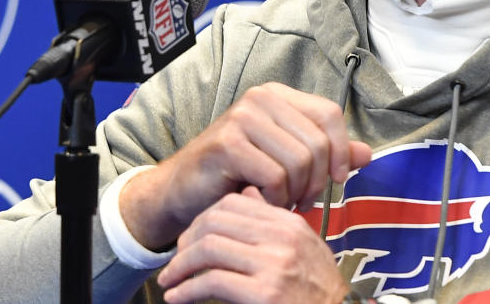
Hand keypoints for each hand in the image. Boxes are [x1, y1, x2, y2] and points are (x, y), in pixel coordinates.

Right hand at [121, 82, 372, 248]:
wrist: (182, 194)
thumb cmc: (237, 176)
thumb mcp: (286, 162)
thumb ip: (325, 154)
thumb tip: (366, 153)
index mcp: (279, 96)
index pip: (330, 113)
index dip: (341, 149)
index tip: (337, 179)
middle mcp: (261, 98)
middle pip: (317, 142)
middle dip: (317, 181)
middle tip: (302, 201)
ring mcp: (242, 118)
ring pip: (299, 161)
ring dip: (296, 193)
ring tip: (282, 203)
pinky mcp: (227, 144)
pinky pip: (275, 176)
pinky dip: (276, 199)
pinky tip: (263, 202)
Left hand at [157, 186, 349, 303]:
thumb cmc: (318, 290)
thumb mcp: (304, 248)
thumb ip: (273, 224)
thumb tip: (246, 195)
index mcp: (289, 223)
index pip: (235, 202)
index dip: (203, 218)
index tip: (192, 240)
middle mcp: (282, 238)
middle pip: (216, 221)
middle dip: (186, 241)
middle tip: (175, 261)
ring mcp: (274, 265)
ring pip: (209, 248)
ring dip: (180, 266)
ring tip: (170, 281)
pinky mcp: (265, 294)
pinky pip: (212, 282)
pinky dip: (187, 291)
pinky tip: (178, 298)